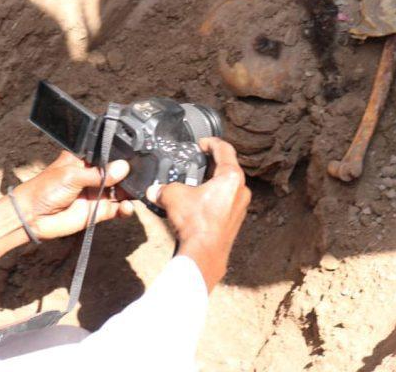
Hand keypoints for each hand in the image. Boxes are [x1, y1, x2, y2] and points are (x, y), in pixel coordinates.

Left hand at [13, 151, 134, 239]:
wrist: (32, 217)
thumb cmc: (44, 190)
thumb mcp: (72, 176)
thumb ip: (99, 174)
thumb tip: (123, 167)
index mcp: (86, 161)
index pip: (108, 156)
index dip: (121, 156)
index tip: (136, 157)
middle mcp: (94, 176)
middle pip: (118, 173)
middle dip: (130, 175)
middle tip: (140, 176)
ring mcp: (98, 194)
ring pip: (121, 191)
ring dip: (130, 192)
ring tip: (136, 192)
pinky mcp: (99, 211)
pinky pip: (117, 209)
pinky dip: (125, 209)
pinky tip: (127, 207)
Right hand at [147, 137, 250, 290]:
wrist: (204, 254)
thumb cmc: (197, 223)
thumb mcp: (173, 196)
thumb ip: (164, 188)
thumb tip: (154, 191)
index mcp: (232, 177)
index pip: (225, 149)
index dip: (211, 142)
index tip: (203, 143)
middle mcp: (241, 190)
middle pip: (228, 168)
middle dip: (211, 164)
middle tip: (198, 161)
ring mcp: (240, 207)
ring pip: (227, 187)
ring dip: (212, 182)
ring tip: (195, 183)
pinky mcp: (234, 221)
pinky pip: (225, 202)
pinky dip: (213, 198)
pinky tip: (198, 203)